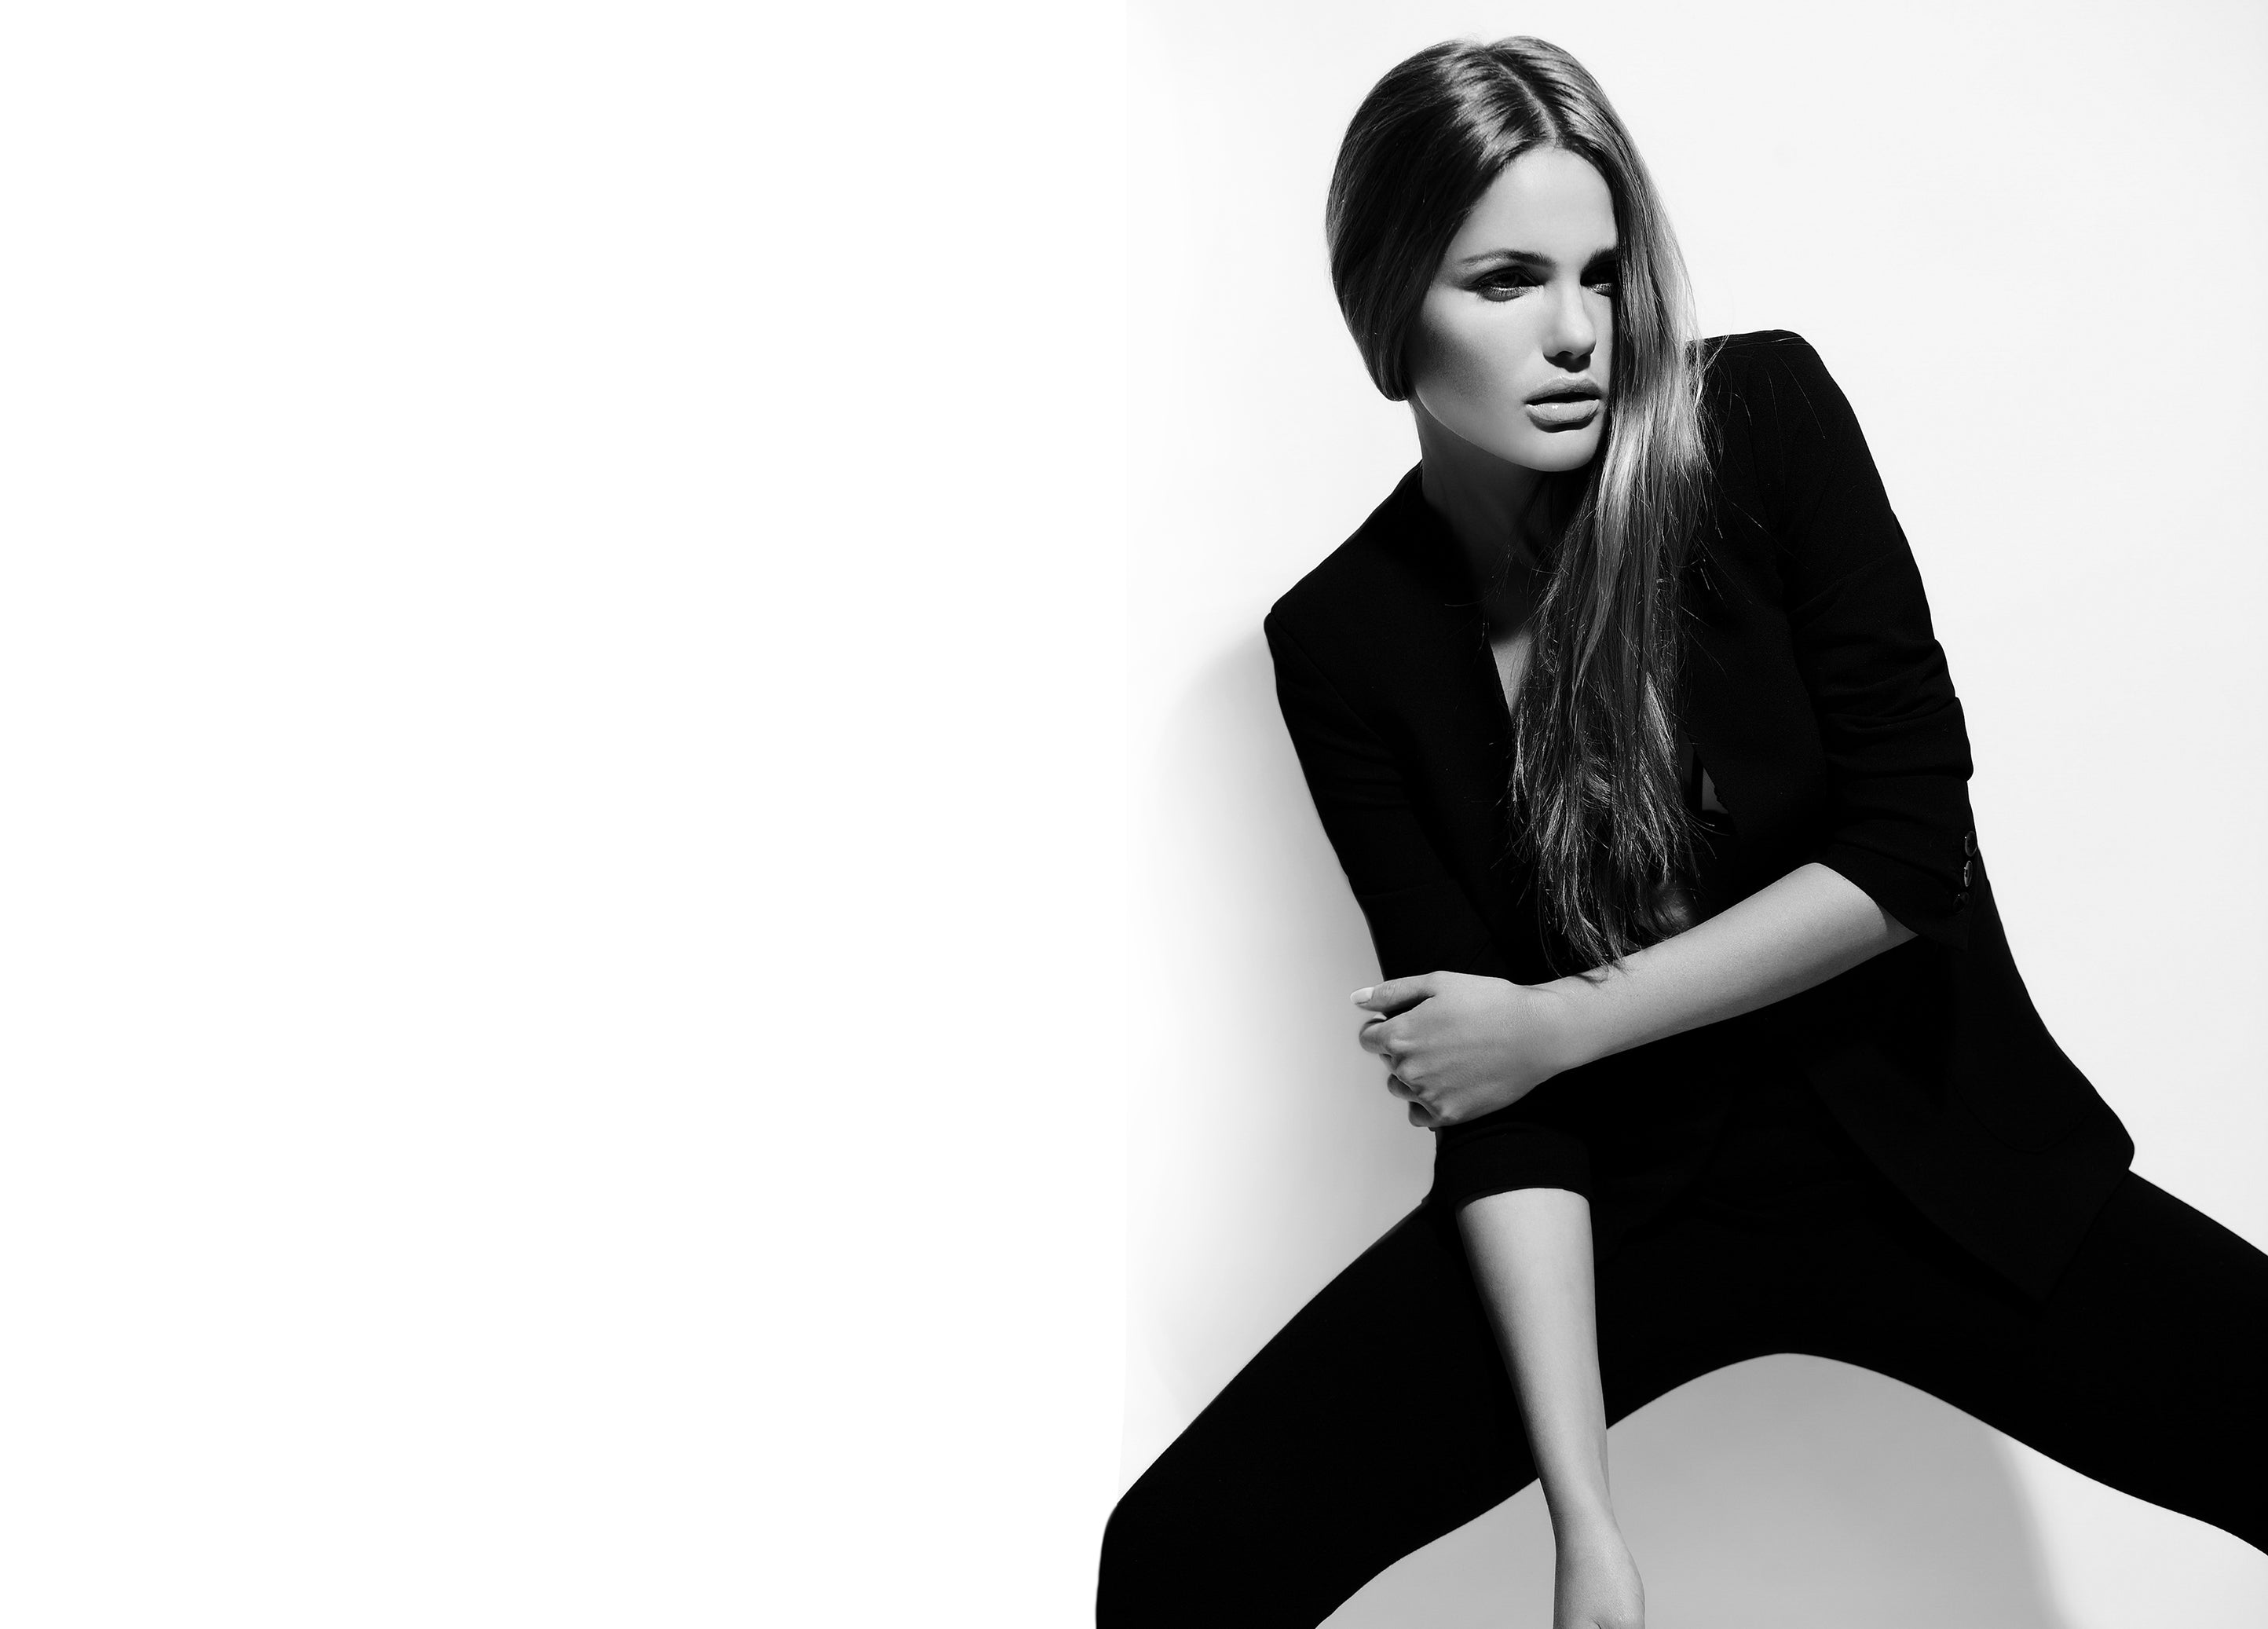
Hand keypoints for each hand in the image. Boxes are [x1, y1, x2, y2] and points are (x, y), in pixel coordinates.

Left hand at [1353, 970, 1581, 1127]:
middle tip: (1441, 1036)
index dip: (1386, 1027)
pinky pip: (1419, 1115)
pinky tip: (1449, 1083)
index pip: (1368, 1039)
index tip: (1410, 1022)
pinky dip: (1427, 1102)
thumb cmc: (1490, 1003)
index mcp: (1400, 1035)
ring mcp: (1428, 1095)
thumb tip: (1357, 1001)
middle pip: (1388, 1062)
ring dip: (1414, 1076)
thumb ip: (1391, 993)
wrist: (1536, 1034)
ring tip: (1449, 1058)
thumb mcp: (1437, 983)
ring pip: (1402, 1088)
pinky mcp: (1449, 1115)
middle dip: (1405, 1049)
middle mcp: (1408, 1069)